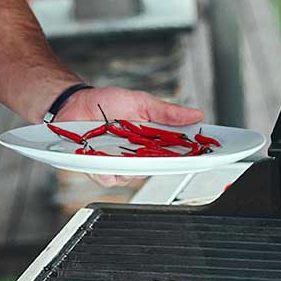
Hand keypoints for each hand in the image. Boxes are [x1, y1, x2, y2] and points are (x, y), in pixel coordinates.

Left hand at [57, 86, 204, 188]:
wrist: (74, 103)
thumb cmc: (106, 103)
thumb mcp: (140, 102)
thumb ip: (166, 112)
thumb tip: (196, 114)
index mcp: (151, 141)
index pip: (176, 153)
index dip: (192, 156)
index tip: (206, 154)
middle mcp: (137, 156)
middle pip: (156, 169)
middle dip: (160, 163)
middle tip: (160, 152)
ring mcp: (118, 164)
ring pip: (132, 177)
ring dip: (129, 165)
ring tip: (123, 149)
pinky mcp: (98, 169)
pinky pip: (107, 178)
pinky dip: (106, 169)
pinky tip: (102, 158)